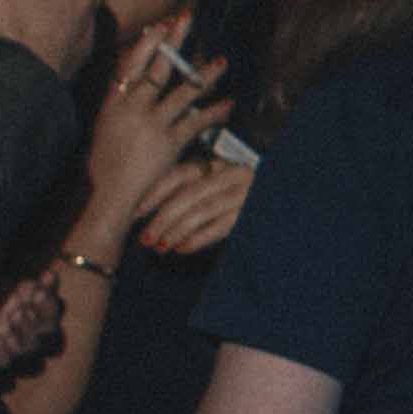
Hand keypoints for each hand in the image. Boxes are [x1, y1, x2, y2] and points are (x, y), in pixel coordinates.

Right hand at [76, 31, 227, 234]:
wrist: (104, 193)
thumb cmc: (104, 161)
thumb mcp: (106, 124)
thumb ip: (122, 102)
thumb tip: (139, 81)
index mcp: (113, 101)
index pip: (130, 62)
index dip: (147, 41)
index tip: (161, 23)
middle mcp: (131, 107)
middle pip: (156, 67)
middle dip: (174, 41)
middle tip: (188, 18)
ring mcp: (150, 124)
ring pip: (182, 91)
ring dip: (204, 76)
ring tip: (221, 62)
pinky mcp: (167, 143)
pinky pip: (196, 122)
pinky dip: (214, 112)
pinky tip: (227, 104)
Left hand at [130, 151, 250, 259]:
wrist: (276, 199)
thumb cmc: (233, 197)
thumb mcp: (212, 185)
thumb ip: (187, 189)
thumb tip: (145, 210)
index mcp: (216, 164)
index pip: (180, 174)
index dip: (155, 193)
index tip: (136, 212)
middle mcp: (230, 176)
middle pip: (188, 195)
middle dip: (162, 219)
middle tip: (144, 238)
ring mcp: (242, 195)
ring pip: (201, 212)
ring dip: (176, 232)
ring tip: (160, 247)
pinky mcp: (249, 214)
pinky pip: (219, 228)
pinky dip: (198, 239)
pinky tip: (181, 249)